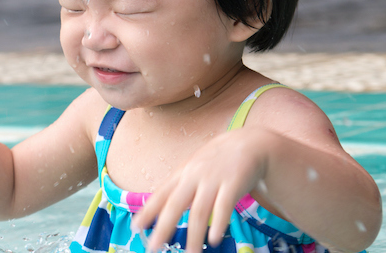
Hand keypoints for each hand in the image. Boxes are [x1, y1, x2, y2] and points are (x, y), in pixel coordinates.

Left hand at [131, 127, 273, 251]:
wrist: (250, 142)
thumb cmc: (218, 159)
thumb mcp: (194, 167)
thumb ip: (179, 185)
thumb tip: (159, 205)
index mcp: (183, 174)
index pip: (161, 194)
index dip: (147, 211)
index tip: (135, 227)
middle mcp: (194, 177)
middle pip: (175, 205)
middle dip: (163, 228)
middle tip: (153, 247)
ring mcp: (213, 180)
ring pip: (200, 211)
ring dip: (194, 236)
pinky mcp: (234, 184)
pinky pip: (224, 206)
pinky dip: (219, 223)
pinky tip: (214, 239)